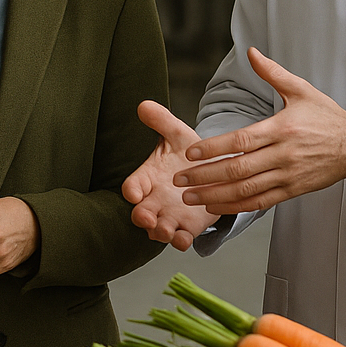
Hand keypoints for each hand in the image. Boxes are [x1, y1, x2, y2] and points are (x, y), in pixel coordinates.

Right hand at [122, 100, 220, 250]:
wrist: (214, 171)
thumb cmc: (191, 153)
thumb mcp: (178, 135)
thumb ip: (162, 122)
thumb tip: (144, 105)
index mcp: (148, 177)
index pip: (133, 185)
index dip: (131, 189)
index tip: (133, 192)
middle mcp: (154, 199)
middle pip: (140, 212)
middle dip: (141, 217)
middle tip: (145, 217)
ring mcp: (170, 215)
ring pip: (158, 229)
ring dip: (159, 232)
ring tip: (165, 230)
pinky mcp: (187, 227)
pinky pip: (180, 239)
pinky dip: (180, 241)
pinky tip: (184, 238)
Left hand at [178, 48, 345, 214]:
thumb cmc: (327, 117)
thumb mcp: (302, 90)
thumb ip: (273, 73)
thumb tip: (251, 52)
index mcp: (282, 129)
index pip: (241, 141)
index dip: (214, 148)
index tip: (190, 153)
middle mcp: (283, 155)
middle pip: (238, 168)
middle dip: (205, 175)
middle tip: (179, 179)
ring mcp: (288, 175)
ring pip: (246, 189)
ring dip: (215, 194)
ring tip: (189, 197)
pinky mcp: (293, 191)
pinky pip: (260, 202)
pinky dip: (237, 206)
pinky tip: (217, 206)